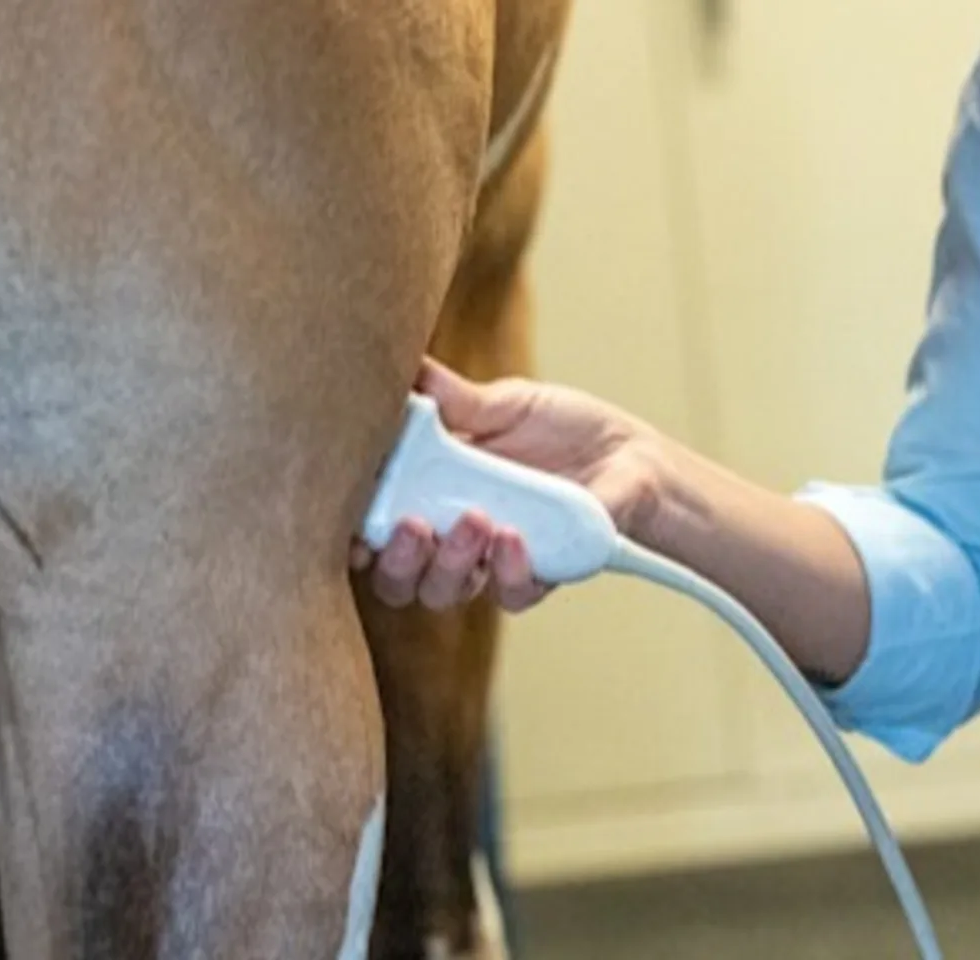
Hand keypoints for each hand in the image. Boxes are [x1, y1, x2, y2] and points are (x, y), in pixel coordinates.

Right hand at [350, 358, 666, 612]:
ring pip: (443, 592)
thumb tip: (403, 368)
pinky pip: (508, 594)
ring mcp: (489, 563)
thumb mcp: (503, 404)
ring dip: (449, 562)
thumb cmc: (562, 429)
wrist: (629, 455)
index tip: (350, 522)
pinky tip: (514, 535)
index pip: (373, 527)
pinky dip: (506, 570)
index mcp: (428, 492)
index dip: (351, 535)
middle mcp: (449, 536)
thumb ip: (450, 400)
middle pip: (397, 578)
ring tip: (474, 521)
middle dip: (396, 560)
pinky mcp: (534, 577)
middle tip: (412, 526)